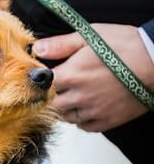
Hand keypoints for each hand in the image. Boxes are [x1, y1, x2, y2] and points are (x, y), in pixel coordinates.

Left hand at [34, 24, 153, 131]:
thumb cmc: (127, 46)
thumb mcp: (91, 36)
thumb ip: (61, 45)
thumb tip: (37, 50)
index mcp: (72, 75)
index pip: (43, 86)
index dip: (43, 82)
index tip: (49, 78)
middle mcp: (79, 97)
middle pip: (52, 105)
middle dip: (53, 97)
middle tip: (62, 88)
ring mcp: (93, 111)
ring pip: (66, 117)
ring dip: (66, 109)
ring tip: (76, 96)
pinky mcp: (106, 121)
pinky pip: (84, 127)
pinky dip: (82, 119)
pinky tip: (88, 107)